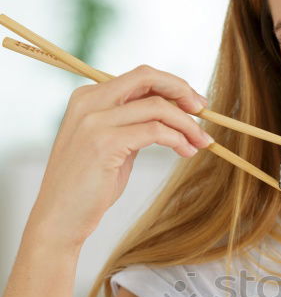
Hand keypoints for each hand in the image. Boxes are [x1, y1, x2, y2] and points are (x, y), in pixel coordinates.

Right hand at [27, 64, 211, 249]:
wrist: (59, 219)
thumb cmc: (87, 188)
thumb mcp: (111, 146)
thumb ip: (131, 125)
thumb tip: (169, 115)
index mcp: (88, 97)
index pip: (139, 78)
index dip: (172, 86)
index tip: (193, 104)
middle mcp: (89, 101)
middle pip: (148, 78)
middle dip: (182, 91)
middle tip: (204, 112)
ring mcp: (95, 121)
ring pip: (157, 106)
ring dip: (187, 124)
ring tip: (202, 142)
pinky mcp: (105, 142)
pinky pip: (155, 130)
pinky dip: (177, 139)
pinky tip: (186, 151)